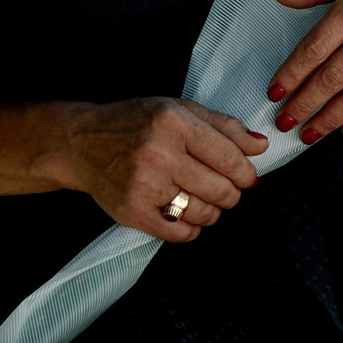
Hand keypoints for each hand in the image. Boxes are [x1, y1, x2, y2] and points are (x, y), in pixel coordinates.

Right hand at [58, 97, 265, 241]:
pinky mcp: (131, 211)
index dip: (247, 173)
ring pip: (205, 213)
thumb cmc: (136, 123)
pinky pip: (180, 233)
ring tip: (202, 197)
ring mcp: (143, 185)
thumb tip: (261, 146)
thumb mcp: (180, 109)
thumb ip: (225, 126)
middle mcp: (158, 154)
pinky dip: (192, 227)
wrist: (81, 143)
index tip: (247, 177)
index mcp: (174, 123)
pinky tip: (185, 212)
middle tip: (224, 188)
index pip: (231, 159)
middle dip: (232, 193)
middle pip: (222, 190)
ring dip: (213, 210)